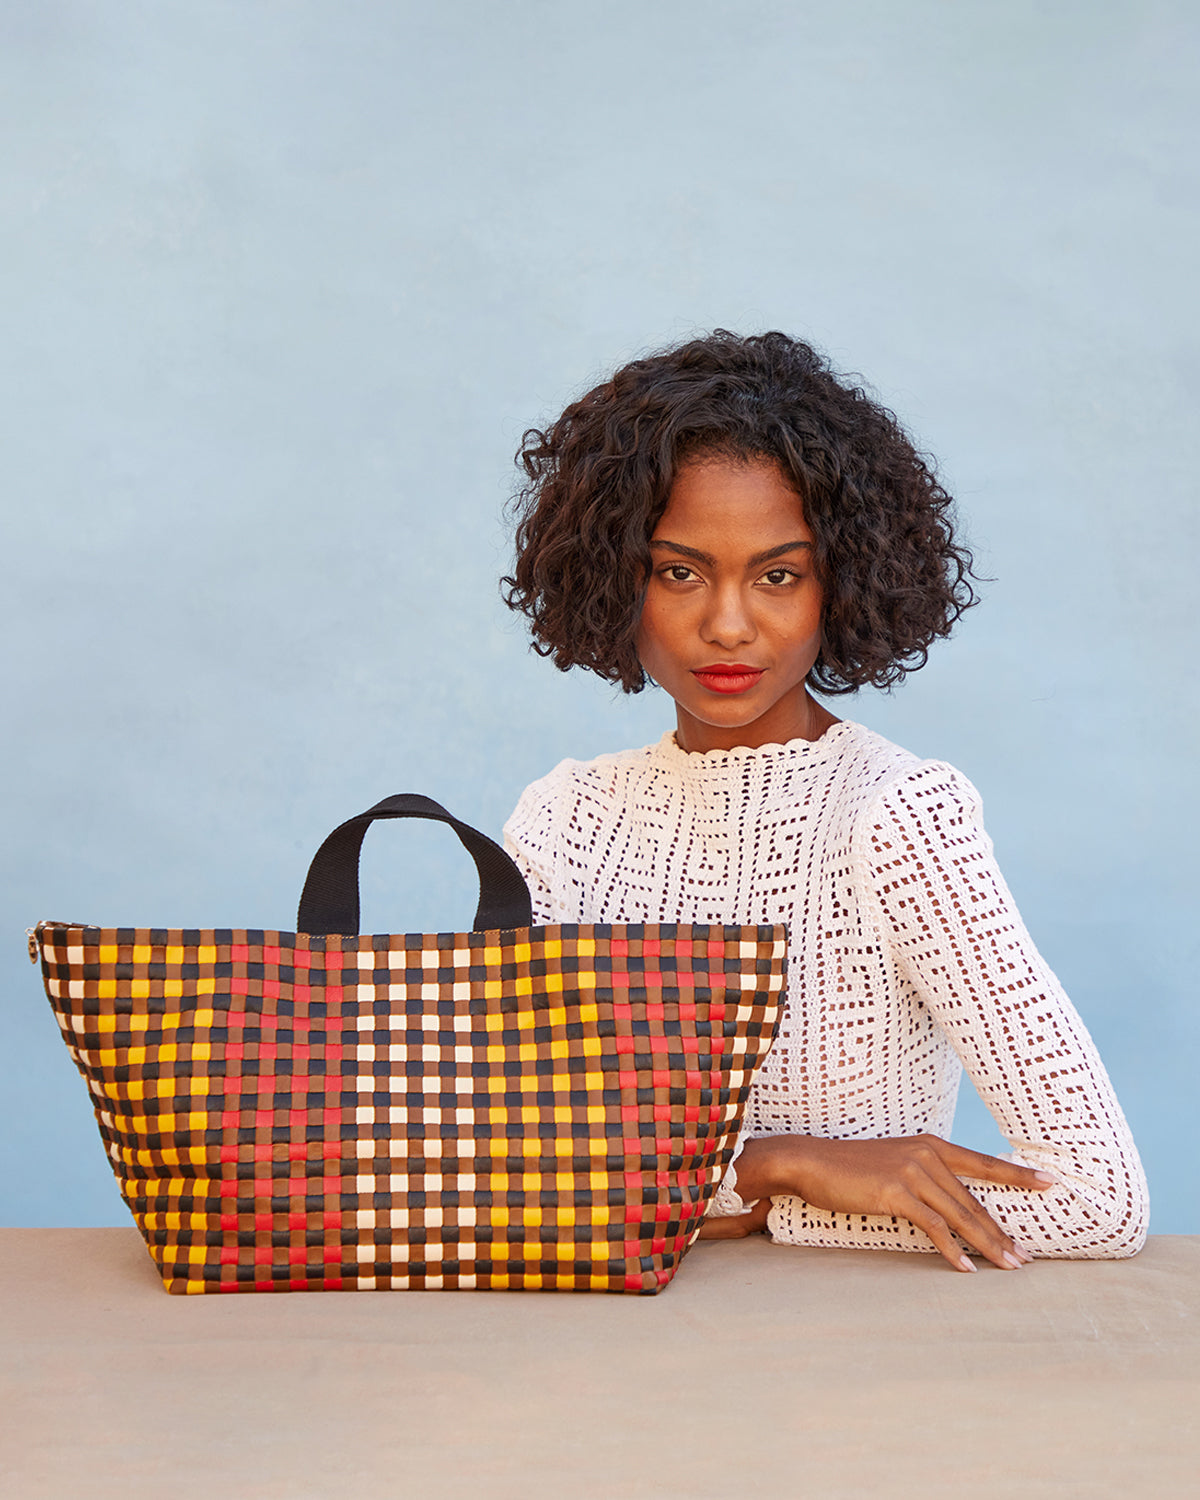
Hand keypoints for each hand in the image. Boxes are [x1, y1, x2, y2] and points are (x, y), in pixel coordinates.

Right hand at [699, 1133, 1055, 1271]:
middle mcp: (927, 1154)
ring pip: (961, 1215)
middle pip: (975, 1199)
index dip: (1017, 1174)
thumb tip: (948, 1201)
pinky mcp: (896, 1193)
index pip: (983, 1163)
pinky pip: (933, 1227)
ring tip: (1008, 1267)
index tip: (1050, 1182)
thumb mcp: (892, 1164)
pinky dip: (952, 1251)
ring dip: (986, 1245)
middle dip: (1002, 1231)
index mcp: (930, 1145)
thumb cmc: (849, 1168)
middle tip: (1026, 1257)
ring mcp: (912, 1172)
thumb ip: (922, 1176)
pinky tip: (965, 1269)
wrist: (810, 1162)